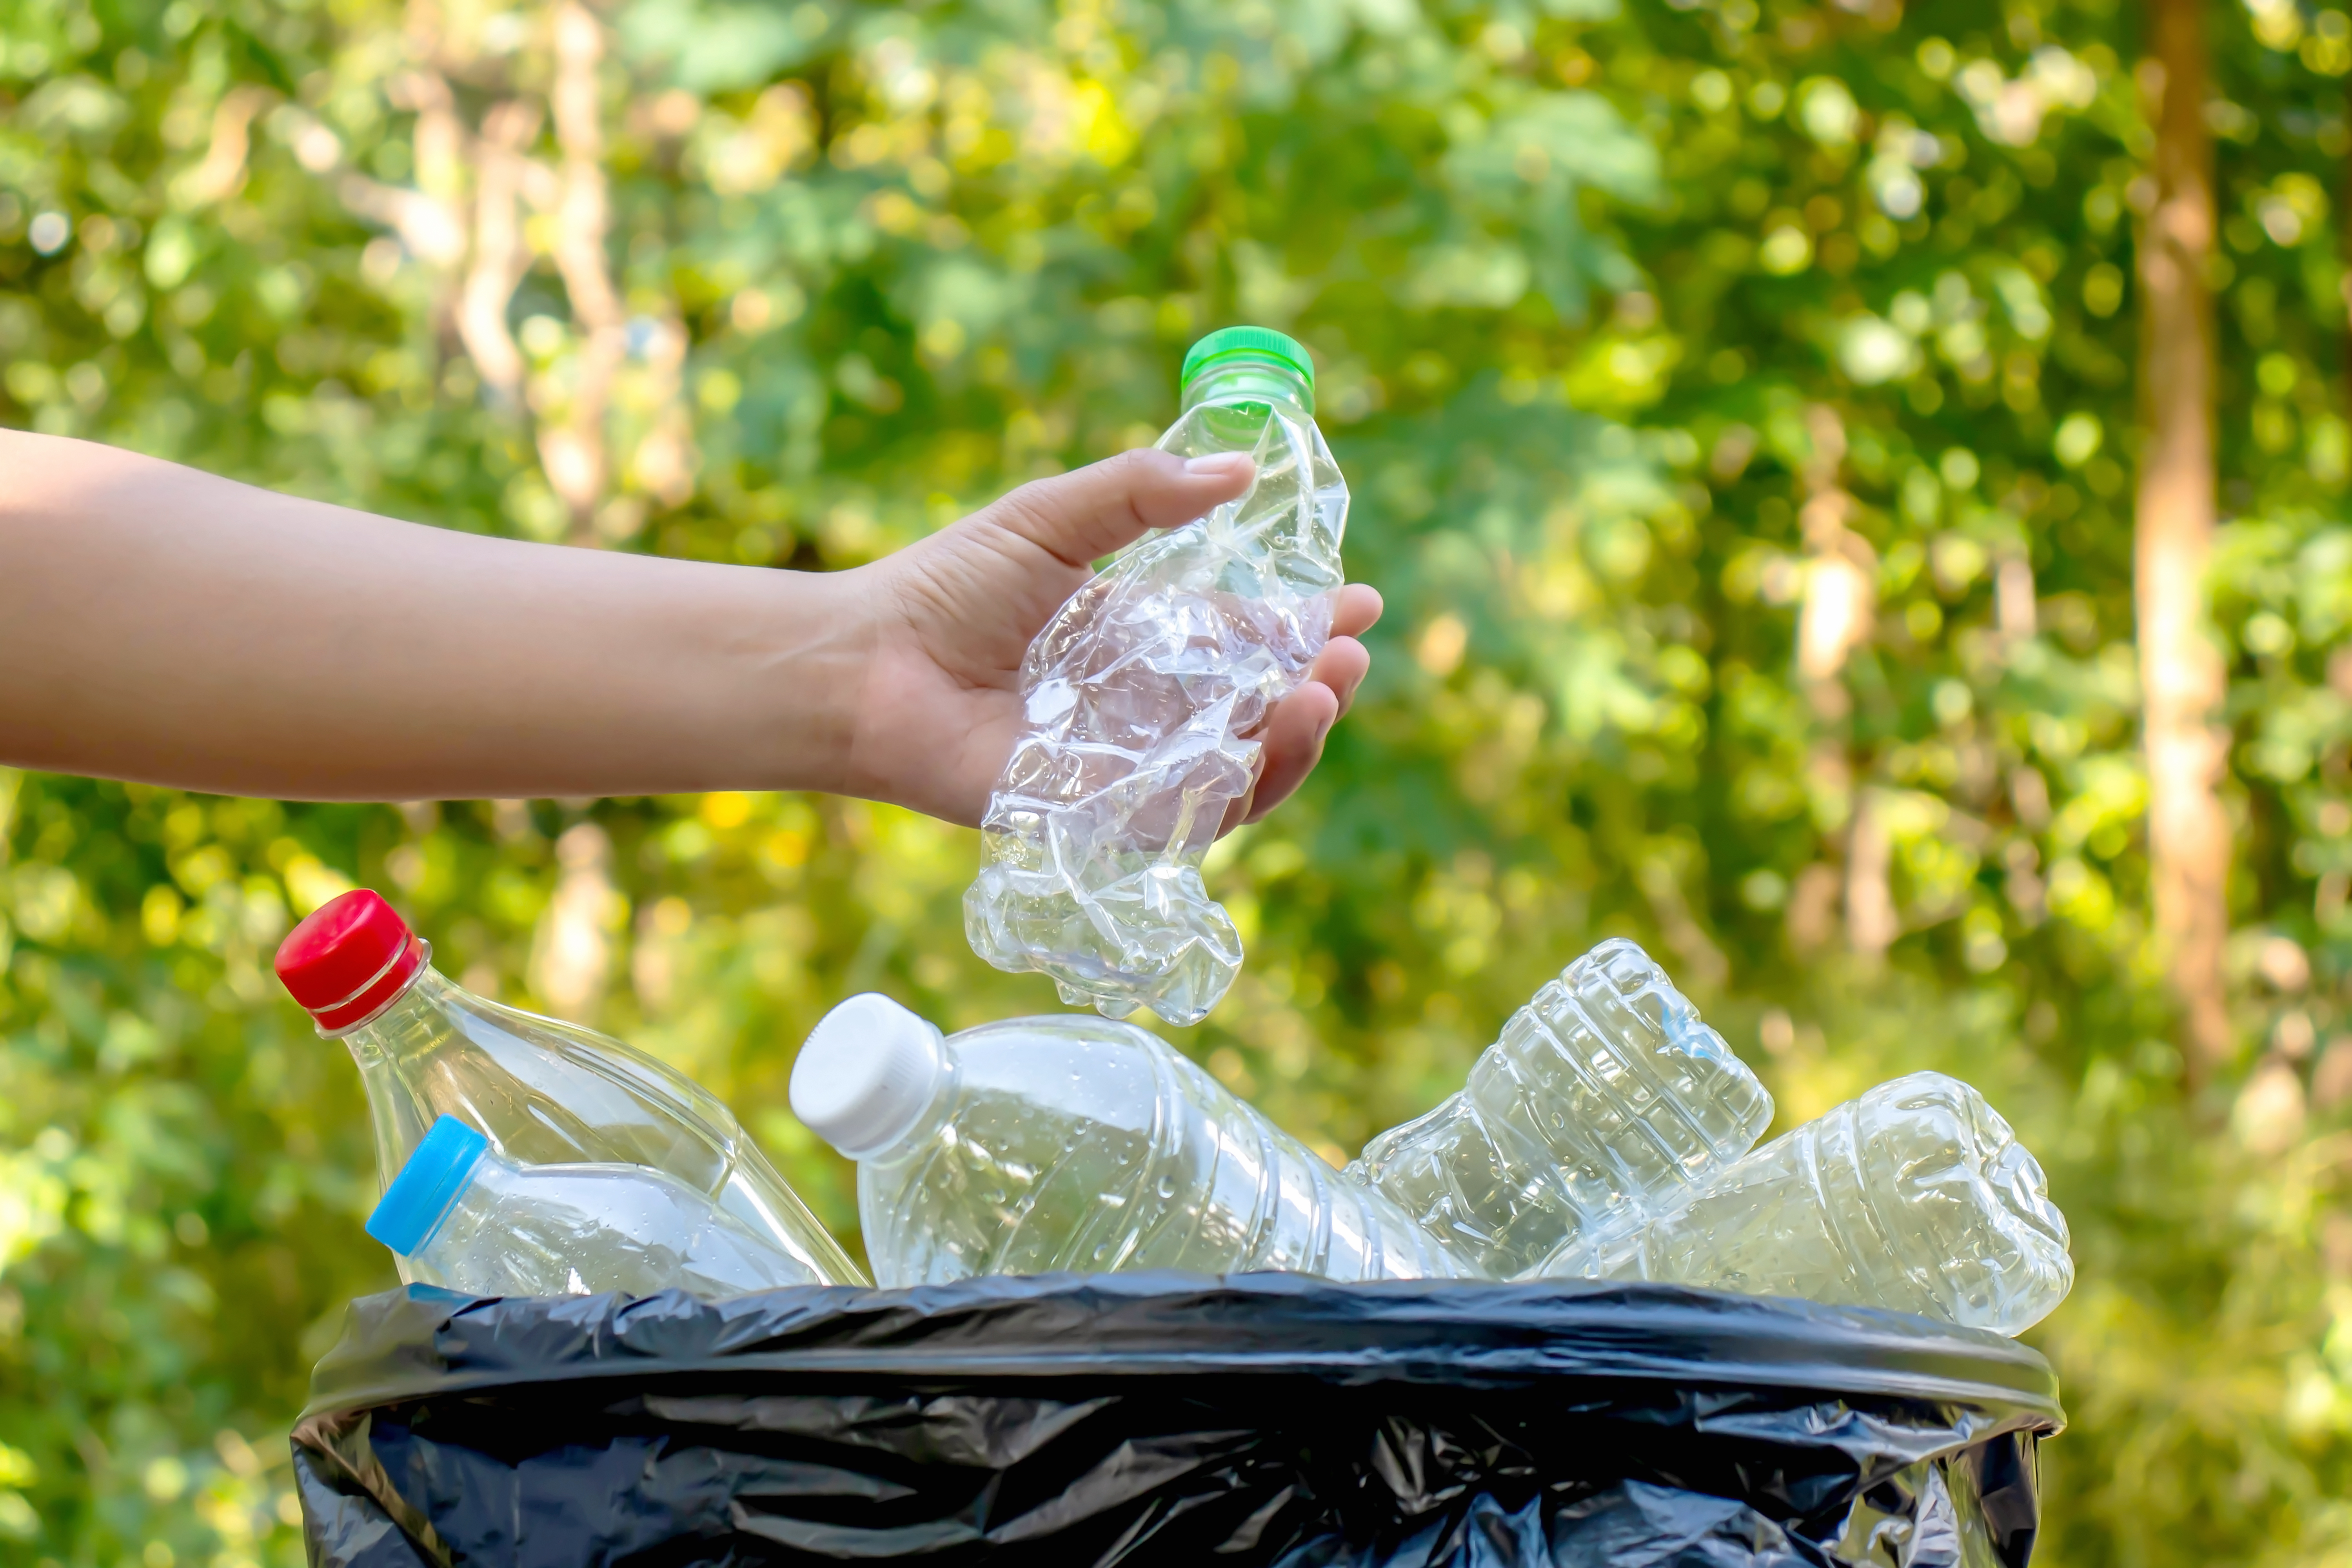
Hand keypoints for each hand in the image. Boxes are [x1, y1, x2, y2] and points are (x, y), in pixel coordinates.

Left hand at [841, 447, 1381, 829]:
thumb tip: (1239, 469)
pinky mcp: (1099, 816)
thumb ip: (1140, 495)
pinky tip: (1262, 743)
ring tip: (1319, 696)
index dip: (1309, 626)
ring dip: (1296, 742)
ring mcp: (1129, 768)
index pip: (1250, 642)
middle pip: (1262, 714)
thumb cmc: (946, 588)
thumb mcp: (1053, 517)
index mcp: (1146, 641)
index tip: (1360, 602)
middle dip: (1320, 688)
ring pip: (1241, 774)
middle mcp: (1149, 710)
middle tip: (1347, 655)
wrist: (867, 662)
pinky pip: (1185, 818)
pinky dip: (1234, 789)